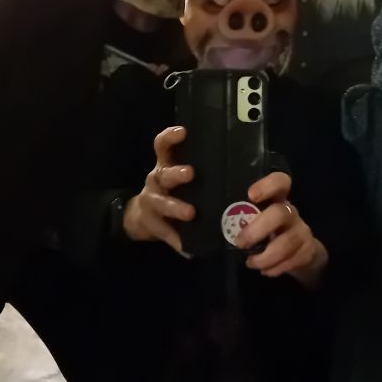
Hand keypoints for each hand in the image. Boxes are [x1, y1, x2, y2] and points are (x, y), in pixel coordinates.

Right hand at [123, 127, 194, 255]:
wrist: (140, 217)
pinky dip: (177, 241)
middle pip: (163, 174)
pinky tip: (188, 249)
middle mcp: (156, 180)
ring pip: (162, 204)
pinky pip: (165, 233)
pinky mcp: (152, 224)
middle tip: (190, 173)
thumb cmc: (171, 190)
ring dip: (176, 208)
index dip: (170, 137)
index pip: (162, 145)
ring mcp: (151, 202)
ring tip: (190, 213)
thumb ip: (199, 169)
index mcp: (165, 165)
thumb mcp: (176, 175)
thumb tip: (241, 164)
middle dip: (176, 173)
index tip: (183, 132)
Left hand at [236, 172, 327, 285]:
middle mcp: (290, 212)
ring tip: (250, 263)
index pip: (280, 181)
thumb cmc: (269, 232)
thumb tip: (211, 223)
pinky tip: (265, 271)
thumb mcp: (257, 220)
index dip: (268, 185)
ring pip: (287, 242)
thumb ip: (241, 218)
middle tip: (240, 243)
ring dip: (265, 257)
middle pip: (280, 213)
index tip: (250, 194)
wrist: (302, 253)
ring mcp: (301, 231)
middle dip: (258, 230)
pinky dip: (276, 268)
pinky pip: (292, 260)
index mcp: (277, 199)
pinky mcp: (307, 251)